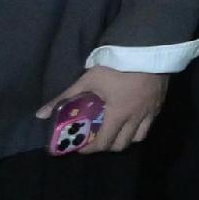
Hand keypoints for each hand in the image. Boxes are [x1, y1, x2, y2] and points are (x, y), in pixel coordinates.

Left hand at [42, 62, 168, 153]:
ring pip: (138, 138)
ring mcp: (150, 112)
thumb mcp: (88, 80)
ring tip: (115, 130)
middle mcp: (135, 118)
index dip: (90, 149)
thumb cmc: (115, 66)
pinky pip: (149, 125)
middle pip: (122, 145)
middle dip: (106, 146)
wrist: (146, 50)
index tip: (81, 146)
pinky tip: (131, 118)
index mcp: (117, 114)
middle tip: (96, 139)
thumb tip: (40, 115)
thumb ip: (66, 98)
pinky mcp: (159, 105)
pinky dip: (138, 128)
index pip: (104, 142)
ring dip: (125, 139)